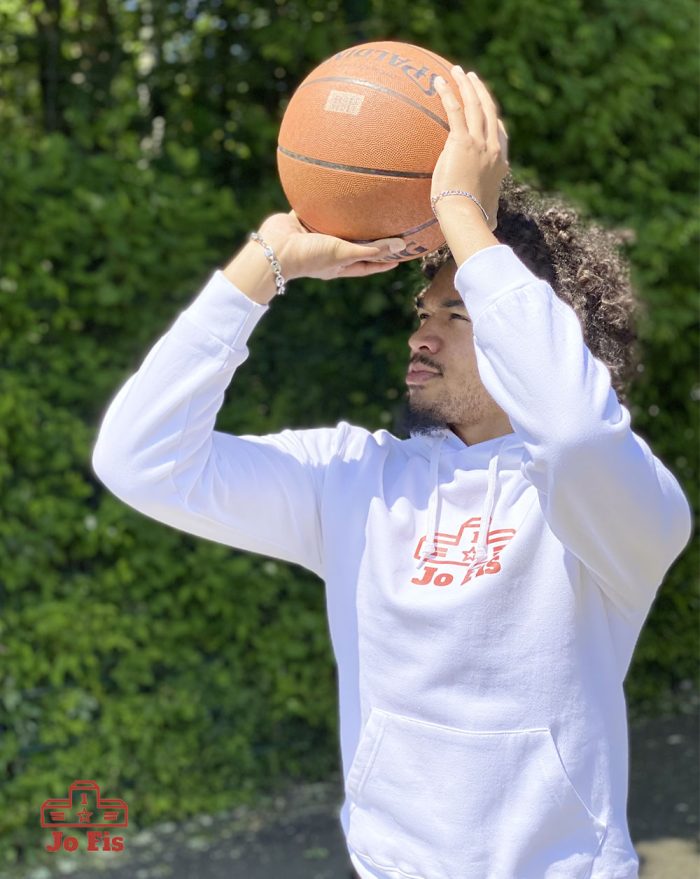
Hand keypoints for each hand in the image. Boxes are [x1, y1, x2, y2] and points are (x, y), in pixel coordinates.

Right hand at [257, 211, 405, 280]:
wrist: (275, 248)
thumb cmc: (309, 256)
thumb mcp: (344, 253)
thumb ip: (371, 249)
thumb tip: (402, 246)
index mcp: (339, 264)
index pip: (368, 264)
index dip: (384, 260)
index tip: (401, 253)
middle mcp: (328, 251)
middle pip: (354, 244)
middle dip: (368, 238)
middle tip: (387, 225)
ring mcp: (314, 236)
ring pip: (336, 226)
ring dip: (347, 218)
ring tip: (363, 204)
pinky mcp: (301, 221)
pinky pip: (315, 210)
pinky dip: (323, 202)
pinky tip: (332, 190)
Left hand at [431, 67, 509, 232]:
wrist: (466, 216)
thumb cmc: (473, 220)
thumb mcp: (486, 214)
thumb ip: (489, 213)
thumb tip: (492, 225)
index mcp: (499, 164)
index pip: (500, 134)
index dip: (493, 118)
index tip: (487, 107)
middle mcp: (493, 149)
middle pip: (489, 112)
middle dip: (481, 92)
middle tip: (471, 78)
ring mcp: (479, 143)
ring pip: (476, 105)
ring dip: (467, 85)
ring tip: (457, 71)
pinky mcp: (462, 142)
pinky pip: (455, 111)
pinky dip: (448, 93)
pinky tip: (438, 81)